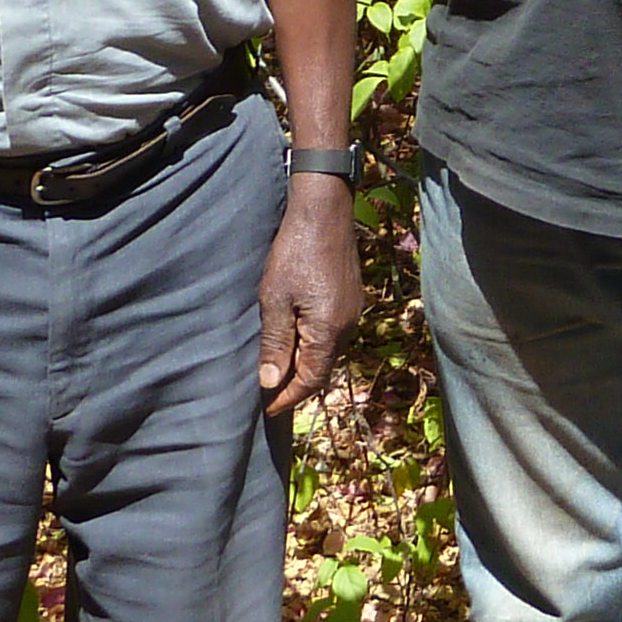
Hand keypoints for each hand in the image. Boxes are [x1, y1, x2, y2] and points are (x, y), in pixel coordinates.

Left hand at [255, 175, 367, 419]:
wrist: (324, 212)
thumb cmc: (294, 253)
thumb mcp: (275, 300)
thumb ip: (275, 343)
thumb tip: (271, 382)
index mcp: (329, 331)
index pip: (310, 379)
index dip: (288, 397)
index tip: (268, 409)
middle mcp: (347, 327)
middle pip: (322, 368)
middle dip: (296, 384)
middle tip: (269, 393)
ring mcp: (353, 312)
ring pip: (328, 351)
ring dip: (305, 363)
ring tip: (278, 368)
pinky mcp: (351, 299)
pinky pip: (332, 334)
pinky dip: (313, 345)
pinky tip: (296, 338)